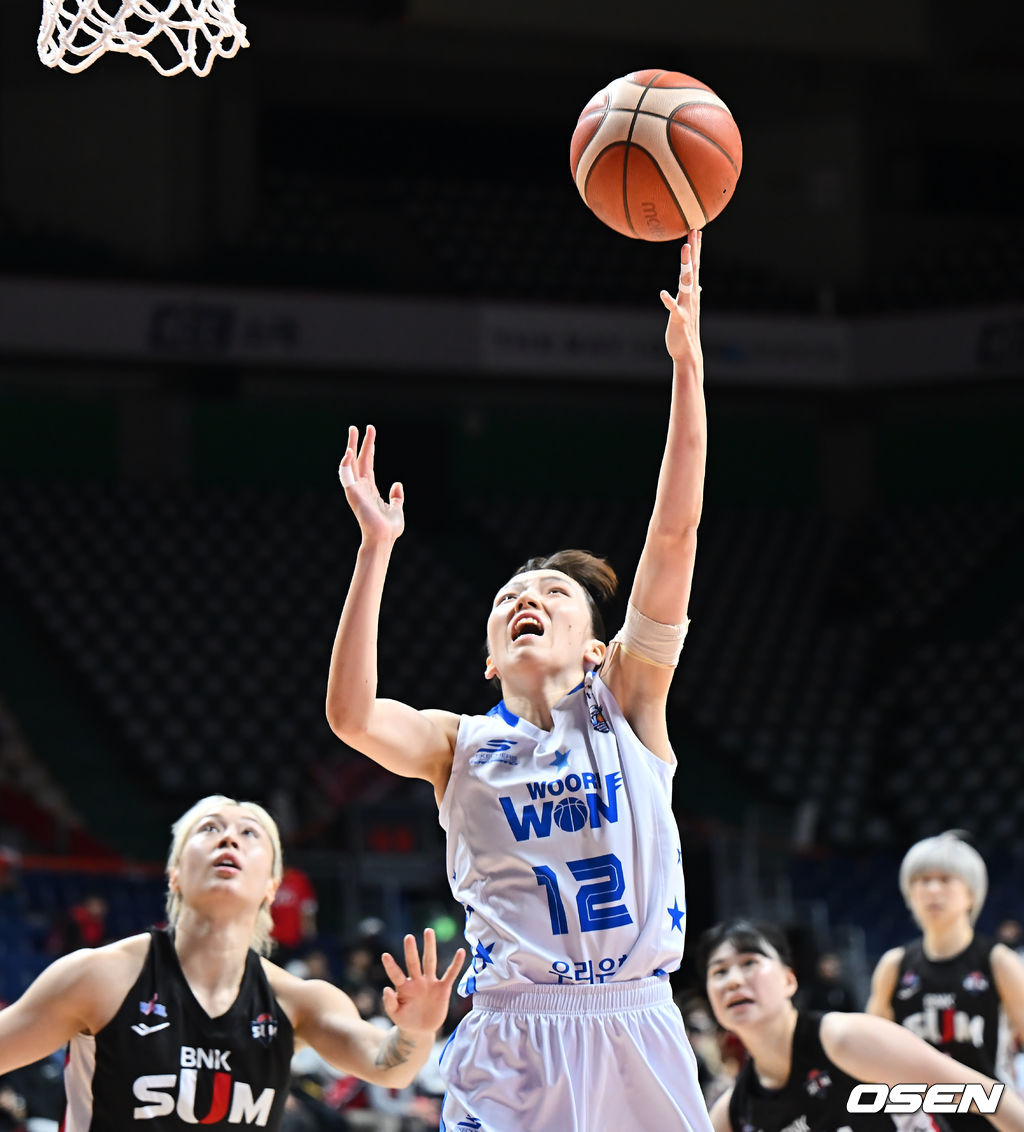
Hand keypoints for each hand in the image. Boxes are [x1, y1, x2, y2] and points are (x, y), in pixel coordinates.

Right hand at [338, 424, 404, 544]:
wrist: (383, 539)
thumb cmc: (389, 529)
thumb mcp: (397, 509)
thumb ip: (396, 497)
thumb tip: (397, 484)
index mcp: (371, 489)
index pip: (369, 464)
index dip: (370, 448)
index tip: (371, 434)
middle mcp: (362, 487)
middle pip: (359, 459)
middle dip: (359, 442)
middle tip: (358, 426)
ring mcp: (356, 490)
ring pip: (351, 463)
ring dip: (351, 447)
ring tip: (352, 430)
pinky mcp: (353, 494)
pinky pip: (346, 476)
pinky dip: (345, 464)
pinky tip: (348, 452)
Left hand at [379, 929, 465, 1035]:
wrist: (420, 1030)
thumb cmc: (405, 1019)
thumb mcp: (395, 1014)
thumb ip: (389, 1003)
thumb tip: (386, 989)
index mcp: (403, 987)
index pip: (396, 974)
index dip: (391, 966)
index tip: (385, 955)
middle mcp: (416, 981)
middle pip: (414, 963)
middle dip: (411, 951)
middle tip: (408, 937)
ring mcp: (430, 983)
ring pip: (430, 962)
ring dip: (429, 947)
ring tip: (428, 931)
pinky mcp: (443, 989)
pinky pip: (450, 974)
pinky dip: (456, 964)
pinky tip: (461, 952)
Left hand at [660, 228, 702, 364]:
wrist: (688, 352)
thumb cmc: (685, 330)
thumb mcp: (689, 309)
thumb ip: (692, 295)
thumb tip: (698, 285)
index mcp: (691, 293)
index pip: (694, 267)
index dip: (696, 249)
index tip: (697, 231)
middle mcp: (691, 296)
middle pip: (692, 269)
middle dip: (693, 250)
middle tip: (694, 230)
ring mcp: (686, 306)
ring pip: (686, 282)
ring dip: (685, 265)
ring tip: (684, 248)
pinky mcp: (679, 318)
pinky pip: (673, 308)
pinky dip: (668, 300)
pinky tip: (662, 293)